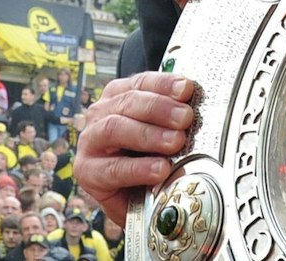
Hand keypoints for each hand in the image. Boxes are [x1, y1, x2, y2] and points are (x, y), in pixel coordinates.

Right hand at [72, 72, 196, 225]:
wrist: (131, 202)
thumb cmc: (147, 160)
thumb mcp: (162, 136)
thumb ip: (174, 121)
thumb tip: (197, 109)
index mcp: (117, 98)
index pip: (140, 83)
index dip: (164, 84)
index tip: (187, 89)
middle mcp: (100, 114)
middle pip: (127, 102)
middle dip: (159, 108)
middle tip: (185, 118)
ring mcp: (90, 142)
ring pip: (114, 129)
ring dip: (149, 134)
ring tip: (175, 142)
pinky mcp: (87, 172)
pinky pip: (113, 168)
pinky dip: (139, 168)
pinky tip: (160, 170)